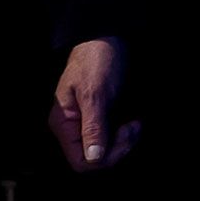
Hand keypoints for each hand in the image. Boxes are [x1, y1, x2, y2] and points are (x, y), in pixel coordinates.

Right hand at [48, 38, 139, 170]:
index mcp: (63, 124)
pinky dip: (125, 136)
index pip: (80, 162)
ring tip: (136, 125)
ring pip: (105, 152)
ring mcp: (86, 125)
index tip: (123, 137)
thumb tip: (93, 158)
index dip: (104, 158)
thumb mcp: (95, 93)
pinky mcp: (100, 120)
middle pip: (94, 160)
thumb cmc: (96, 61)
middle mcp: (72, 128)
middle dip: (118, 149)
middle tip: (134, 128)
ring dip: (124, 143)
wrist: (106, 39)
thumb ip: (94, 126)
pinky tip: (134, 124)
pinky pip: (112, 140)